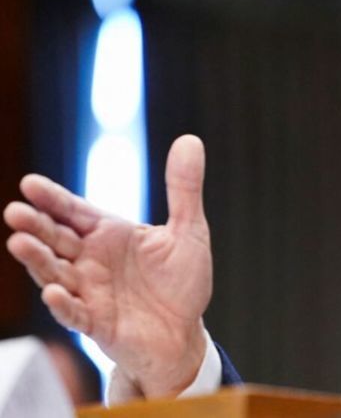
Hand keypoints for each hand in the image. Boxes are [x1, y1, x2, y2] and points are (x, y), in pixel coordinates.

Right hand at [4, 135, 212, 397]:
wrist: (184, 333)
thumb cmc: (182, 281)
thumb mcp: (189, 230)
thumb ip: (184, 189)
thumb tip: (190, 140)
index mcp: (109, 234)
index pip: (74, 211)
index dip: (52, 198)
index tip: (29, 183)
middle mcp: (91, 260)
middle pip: (56, 238)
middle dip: (35, 226)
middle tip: (14, 211)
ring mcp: (89, 292)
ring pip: (55, 273)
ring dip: (37, 260)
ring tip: (19, 243)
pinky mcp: (96, 323)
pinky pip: (75, 314)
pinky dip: (63, 304)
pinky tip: (53, 292)